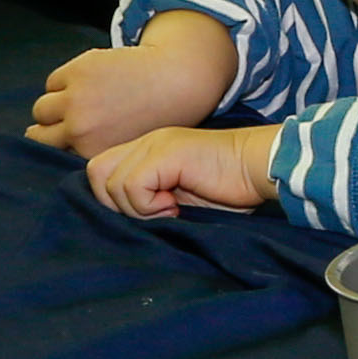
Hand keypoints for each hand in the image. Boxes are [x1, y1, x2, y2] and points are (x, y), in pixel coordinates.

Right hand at [31, 16, 238, 160]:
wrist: (179, 77)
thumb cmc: (155, 113)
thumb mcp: (125, 146)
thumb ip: (93, 153)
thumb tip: (59, 154)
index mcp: (93, 153)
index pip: (51, 156)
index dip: (60, 147)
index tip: (69, 139)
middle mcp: (80, 129)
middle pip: (37, 135)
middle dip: (50, 128)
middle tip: (69, 119)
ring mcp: (76, 99)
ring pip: (41, 109)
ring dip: (54, 104)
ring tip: (78, 100)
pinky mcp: (77, 71)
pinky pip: (53, 81)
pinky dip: (63, 81)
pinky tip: (86, 81)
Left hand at [79, 123, 279, 219]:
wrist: (261, 168)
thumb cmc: (228, 187)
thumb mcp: (176, 194)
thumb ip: (146, 196)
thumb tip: (117, 216)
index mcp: (148, 148)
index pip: (100, 170)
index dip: (111, 198)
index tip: (146, 211)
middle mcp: (147, 141)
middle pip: (96, 174)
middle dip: (116, 203)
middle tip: (154, 211)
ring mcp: (156, 144)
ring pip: (113, 184)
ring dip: (138, 208)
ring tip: (170, 208)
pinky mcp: (166, 153)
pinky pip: (133, 186)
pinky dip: (148, 206)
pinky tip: (175, 206)